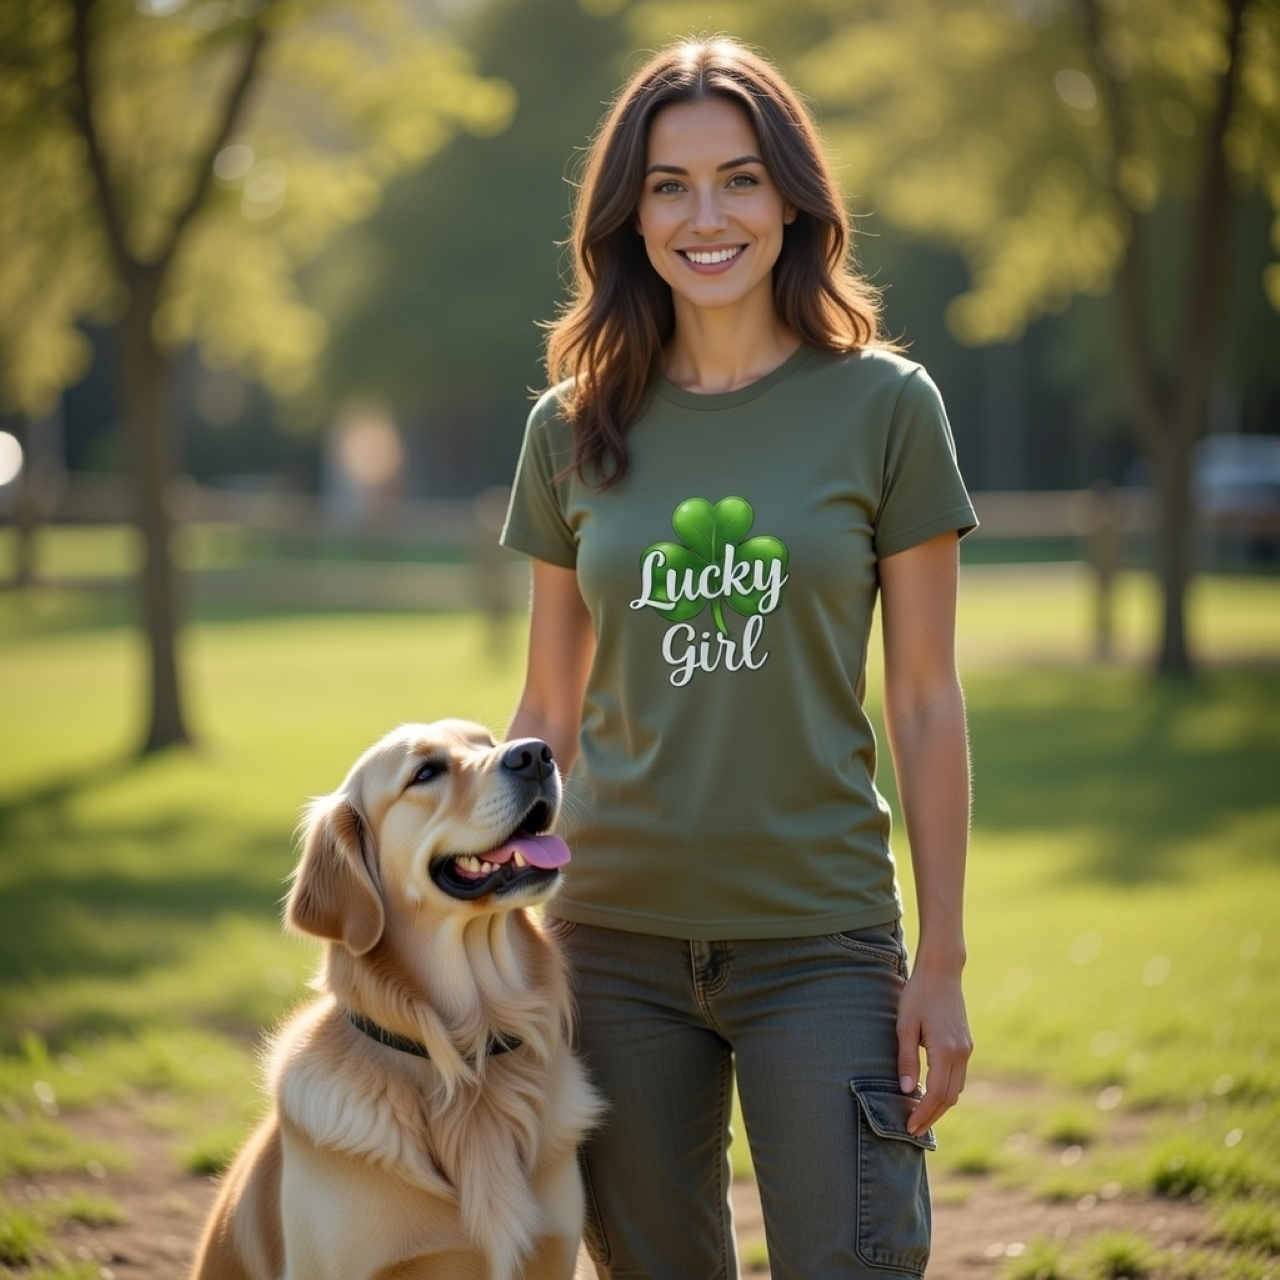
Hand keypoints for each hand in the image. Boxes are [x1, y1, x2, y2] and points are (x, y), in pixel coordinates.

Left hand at [896, 962, 972, 1135]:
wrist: (942, 972)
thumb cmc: (918, 995)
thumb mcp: (905, 1025)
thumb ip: (907, 1059)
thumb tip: (907, 1091)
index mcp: (946, 1050)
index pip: (936, 1093)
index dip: (923, 1113)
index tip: (909, 1127)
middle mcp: (961, 1054)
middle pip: (950, 1098)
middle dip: (932, 1116)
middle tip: (913, 1129)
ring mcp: (967, 1049)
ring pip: (957, 1089)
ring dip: (940, 1106)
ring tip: (919, 1115)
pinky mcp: (966, 1045)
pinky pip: (958, 1077)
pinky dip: (946, 1091)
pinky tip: (930, 1093)